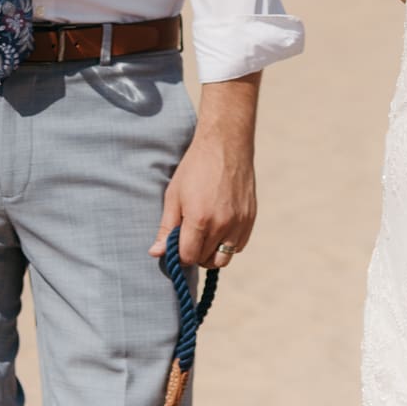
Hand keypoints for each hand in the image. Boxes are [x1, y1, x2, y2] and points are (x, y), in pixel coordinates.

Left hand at [148, 102, 256, 269]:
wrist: (225, 145)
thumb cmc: (195, 168)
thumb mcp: (174, 195)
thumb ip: (166, 227)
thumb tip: (156, 253)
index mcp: (199, 219)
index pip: (188, 257)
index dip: (179, 255)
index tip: (176, 244)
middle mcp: (222, 225)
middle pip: (205, 259)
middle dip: (194, 253)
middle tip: (188, 237)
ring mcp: (239, 223)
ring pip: (224, 258)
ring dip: (211, 254)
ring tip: (203, 237)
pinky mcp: (250, 218)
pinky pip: (238, 246)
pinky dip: (227, 244)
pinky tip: (219, 229)